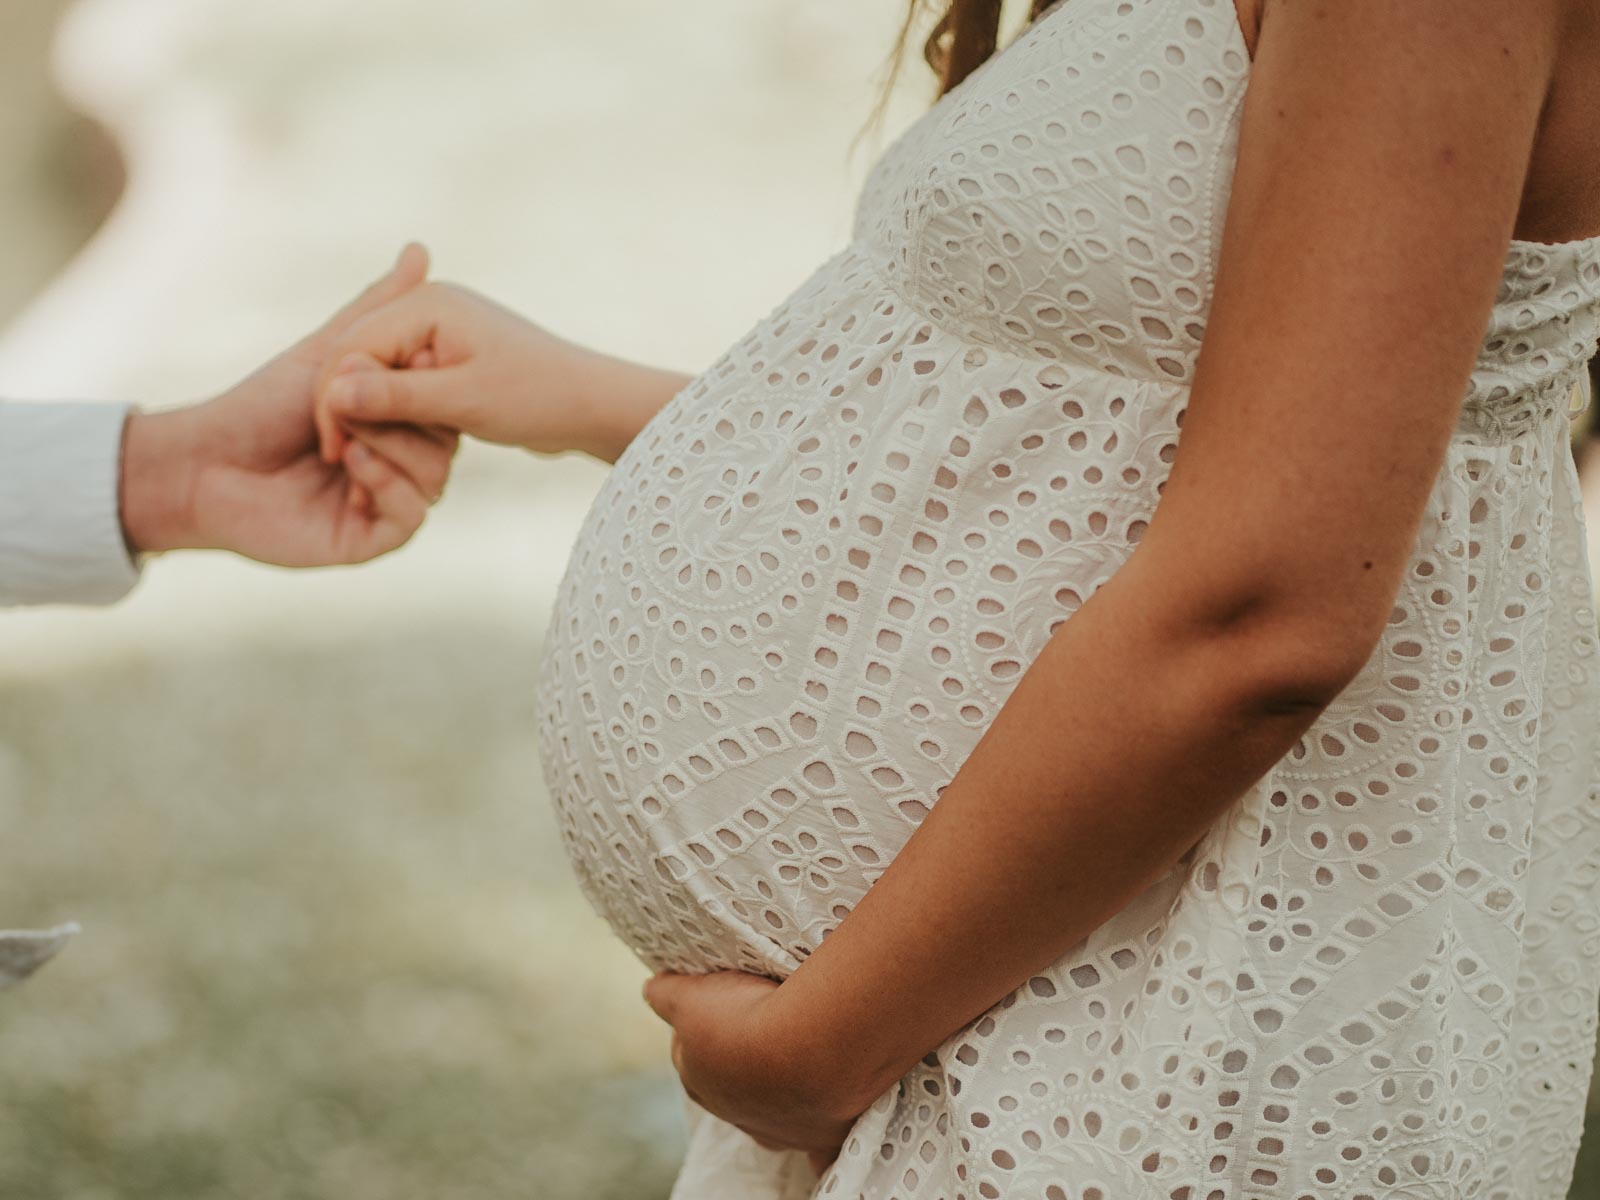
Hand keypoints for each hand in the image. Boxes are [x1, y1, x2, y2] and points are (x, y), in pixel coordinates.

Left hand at [120, 244, 458, 564]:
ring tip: (346, 435)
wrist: (208, 462)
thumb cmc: (263, 406)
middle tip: (363, 397)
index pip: (447, 407)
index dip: (432, 382)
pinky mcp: (370, 539)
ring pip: (434, 479)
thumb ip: (381, 309)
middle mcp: (401, 466)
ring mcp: (387, 503)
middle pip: (447, 445)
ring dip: (393, 447)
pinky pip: (411, 516)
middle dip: (407, 414)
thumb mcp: (334, 350)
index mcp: (400, 426)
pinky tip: (351, 465)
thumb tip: (421, 250)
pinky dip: (388, 484)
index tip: (410, 358)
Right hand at [311, 281, 607, 460]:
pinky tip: (391, 453)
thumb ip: (397, 396)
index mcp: (427, 304)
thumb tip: (334, 393)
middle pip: (359, 358)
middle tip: (340, 462)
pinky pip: (403, 387)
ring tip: (361, 466)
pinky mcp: (446, 360)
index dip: (336, 399)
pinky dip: (396, 418)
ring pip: (378, 376)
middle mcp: (427, 309)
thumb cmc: (538, 397)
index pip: (353, 347)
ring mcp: (436, 333)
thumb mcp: (464, 401)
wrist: (591, 403)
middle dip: (347, 408)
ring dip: (371, 418)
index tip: (335, 449)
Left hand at [642, 970, 864, 1176]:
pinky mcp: (819, 1138)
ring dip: (779, 1093)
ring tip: (796, 1058)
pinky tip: (823, 1127)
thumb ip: (666, 995)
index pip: (689, 1060)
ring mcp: (780, 1130)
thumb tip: (649, 990)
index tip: (713, 1008)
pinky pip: (819, 1152)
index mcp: (701, 1085)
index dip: (698, 1032)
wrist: (806, 1048)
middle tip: (755, 1029)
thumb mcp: (690, 997)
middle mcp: (736, 1115)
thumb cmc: (745, 1020)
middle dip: (737, 1065)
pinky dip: (820, 1141)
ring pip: (773, 1116)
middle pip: (730, 1090)